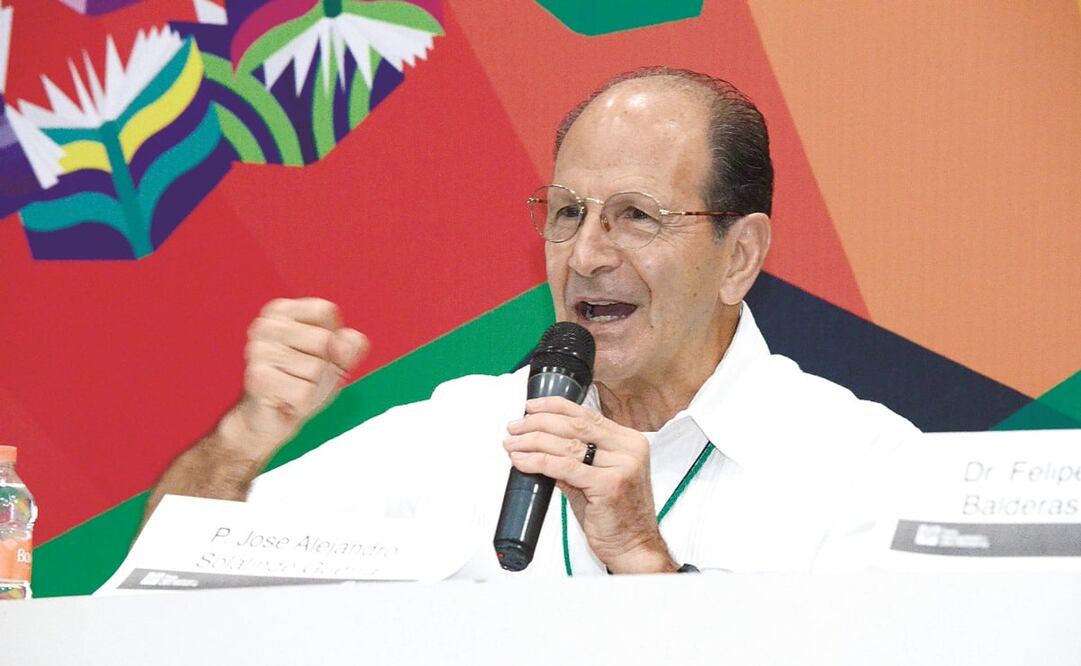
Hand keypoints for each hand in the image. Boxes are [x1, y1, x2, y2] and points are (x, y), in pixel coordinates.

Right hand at [234, 298, 368, 458]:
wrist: (270, 421)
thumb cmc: (302, 383)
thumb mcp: (337, 359)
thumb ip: (352, 345)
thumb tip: (343, 345)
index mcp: (281, 311)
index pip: (325, 310)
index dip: (333, 337)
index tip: (315, 353)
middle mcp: (265, 325)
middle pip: (324, 340)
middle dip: (325, 366)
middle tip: (303, 377)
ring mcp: (258, 350)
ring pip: (317, 368)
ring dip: (314, 386)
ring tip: (294, 388)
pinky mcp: (258, 378)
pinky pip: (305, 390)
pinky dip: (303, 402)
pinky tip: (286, 400)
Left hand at [503, 397, 677, 573]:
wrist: (635, 548)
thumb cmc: (617, 517)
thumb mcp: (596, 480)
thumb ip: (573, 460)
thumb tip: (541, 445)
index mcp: (629, 442)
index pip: (586, 415)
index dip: (555, 407)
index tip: (531, 407)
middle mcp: (629, 449)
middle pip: (574, 426)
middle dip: (538, 423)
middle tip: (515, 427)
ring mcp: (622, 466)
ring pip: (566, 445)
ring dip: (533, 441)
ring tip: (512, 444)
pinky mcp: (609, 484)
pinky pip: (564, 467)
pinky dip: (538, 461)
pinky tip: (522, 461)